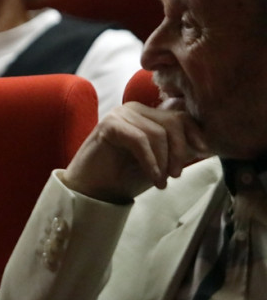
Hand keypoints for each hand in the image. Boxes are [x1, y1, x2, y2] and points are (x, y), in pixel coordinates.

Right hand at [63, 102, 211, 203]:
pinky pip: (139, 140)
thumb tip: (206, 143)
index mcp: (147, 114)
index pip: (179, 115)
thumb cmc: (124, 176)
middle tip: (175, 175)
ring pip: (157, 133)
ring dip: (163, 161)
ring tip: (161, 182)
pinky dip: (150, 161)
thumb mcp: (159, 162)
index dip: (194, 132)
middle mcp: (134, 109)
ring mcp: (120, 114)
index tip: (203, 152)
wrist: (92, 189)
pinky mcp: (109, 125)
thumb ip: (176, 149)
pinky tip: (153, 177)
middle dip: (178, 151)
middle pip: (172, 122)